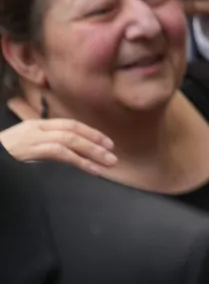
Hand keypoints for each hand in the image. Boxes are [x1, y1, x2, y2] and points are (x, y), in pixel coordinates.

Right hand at [1, 106, 116, 175]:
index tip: (107, 142)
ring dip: (92, 152)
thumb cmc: (3, 153)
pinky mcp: (30, 150)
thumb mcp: (24, 144)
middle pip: (72, 131)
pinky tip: (91, 169)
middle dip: (95, 141)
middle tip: (112, 153)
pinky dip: (79, 161)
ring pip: (70, 141)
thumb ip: (44, 144)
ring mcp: (33, 138)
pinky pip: (60, 153)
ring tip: (107, 162)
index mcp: (37, 124)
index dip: (90, 132)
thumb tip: (69, 153)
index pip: (70, 125)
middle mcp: (37, 128)